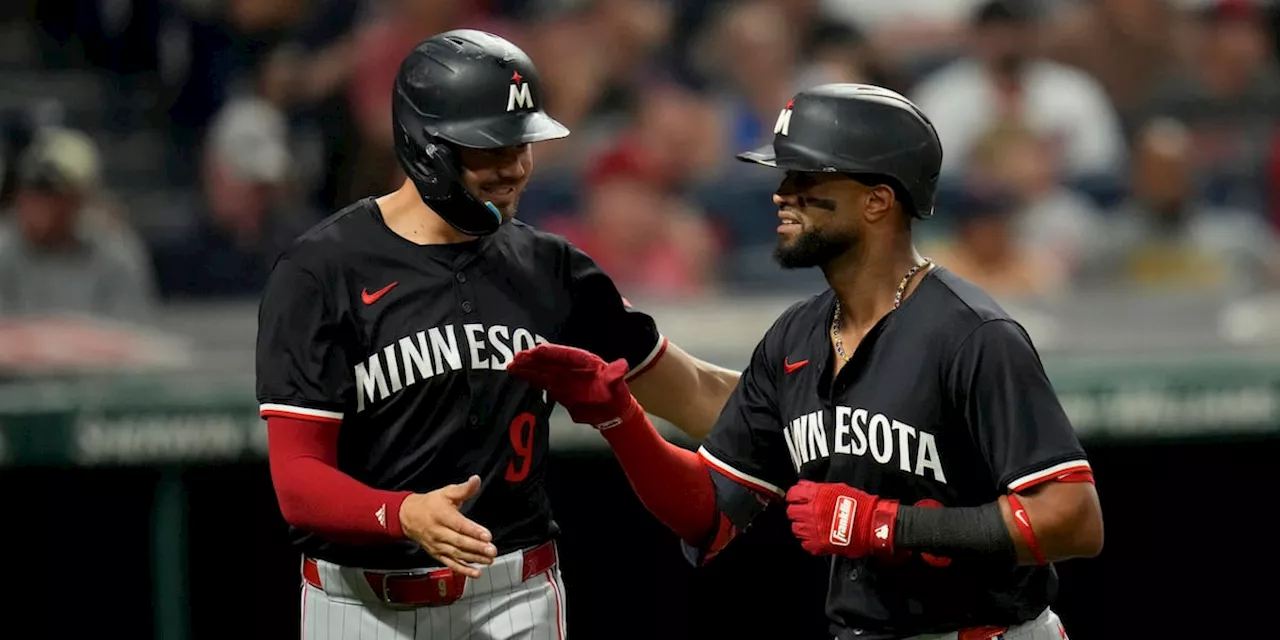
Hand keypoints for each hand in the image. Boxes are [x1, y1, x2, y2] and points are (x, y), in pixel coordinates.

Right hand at [398, 475, 497, 577]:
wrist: (408, 517)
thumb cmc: (431, 504)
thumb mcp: (446, 492)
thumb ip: (463, 489)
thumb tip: (476, 480)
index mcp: (442, 516)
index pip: (459, 525)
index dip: (474, 531)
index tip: (488, 535)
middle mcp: (439, 532)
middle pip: (459, 542)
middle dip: (477, 547)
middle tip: (492, 550)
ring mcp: (437, 546)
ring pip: (457, 554)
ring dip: (474, 558)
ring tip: (489, 560)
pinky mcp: (437, 555)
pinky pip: (451, 564)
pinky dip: (463, 570)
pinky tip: (476, 572)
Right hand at [506, 344, 636, 428]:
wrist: (611, 412)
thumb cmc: (615, 394)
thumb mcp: (616, 384)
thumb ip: (615, 375)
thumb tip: (623, 365)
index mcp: (584, 361)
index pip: (565, 354)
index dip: (551, 353)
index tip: (536, 351)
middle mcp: (571, 368)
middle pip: (549, 362)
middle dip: (533, 360)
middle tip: (516, 358)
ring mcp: (563, 378)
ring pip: (542, 372)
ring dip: (527, 369)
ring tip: (511, 367)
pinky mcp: (558, 390)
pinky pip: (542, 383)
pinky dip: (531, 380)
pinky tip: (519, 377)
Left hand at [785, 480, 900, 558]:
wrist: (872, 525)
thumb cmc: (861, 506)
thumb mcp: (838, 488)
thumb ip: (818, 488)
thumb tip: (805, 486)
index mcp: (816, 496)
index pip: (793, 494)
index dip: (793, 496)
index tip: (795, 498)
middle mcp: (812, 512)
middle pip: (791, 512)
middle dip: (796, 511)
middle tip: (804, 512)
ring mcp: (814, 529)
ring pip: (795, 528)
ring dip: (801, 526)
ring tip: (811, 525)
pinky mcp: (819, 544)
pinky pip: (804, 543)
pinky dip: (808, 541)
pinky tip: (816, 536)